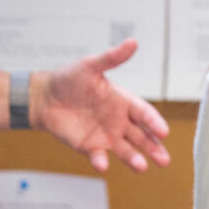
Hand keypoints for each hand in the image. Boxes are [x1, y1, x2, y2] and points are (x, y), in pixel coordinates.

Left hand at [35, 39, 170, 172]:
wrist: (44, 97)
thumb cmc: (68, 78)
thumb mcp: (90, 65)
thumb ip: (112, 58)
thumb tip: (132, 42)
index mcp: (123, 100)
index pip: (144, 113)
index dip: (154, 122)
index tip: (163, 132)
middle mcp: (119, 120)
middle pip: (142, 136)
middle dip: (154, 147)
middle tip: (165, 159)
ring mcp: (106, 135)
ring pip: (126, 150)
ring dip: (135, 159)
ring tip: (142, 167)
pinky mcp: (90, 147)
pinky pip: (99, 156)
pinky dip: (101, 161)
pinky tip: (103, 164)